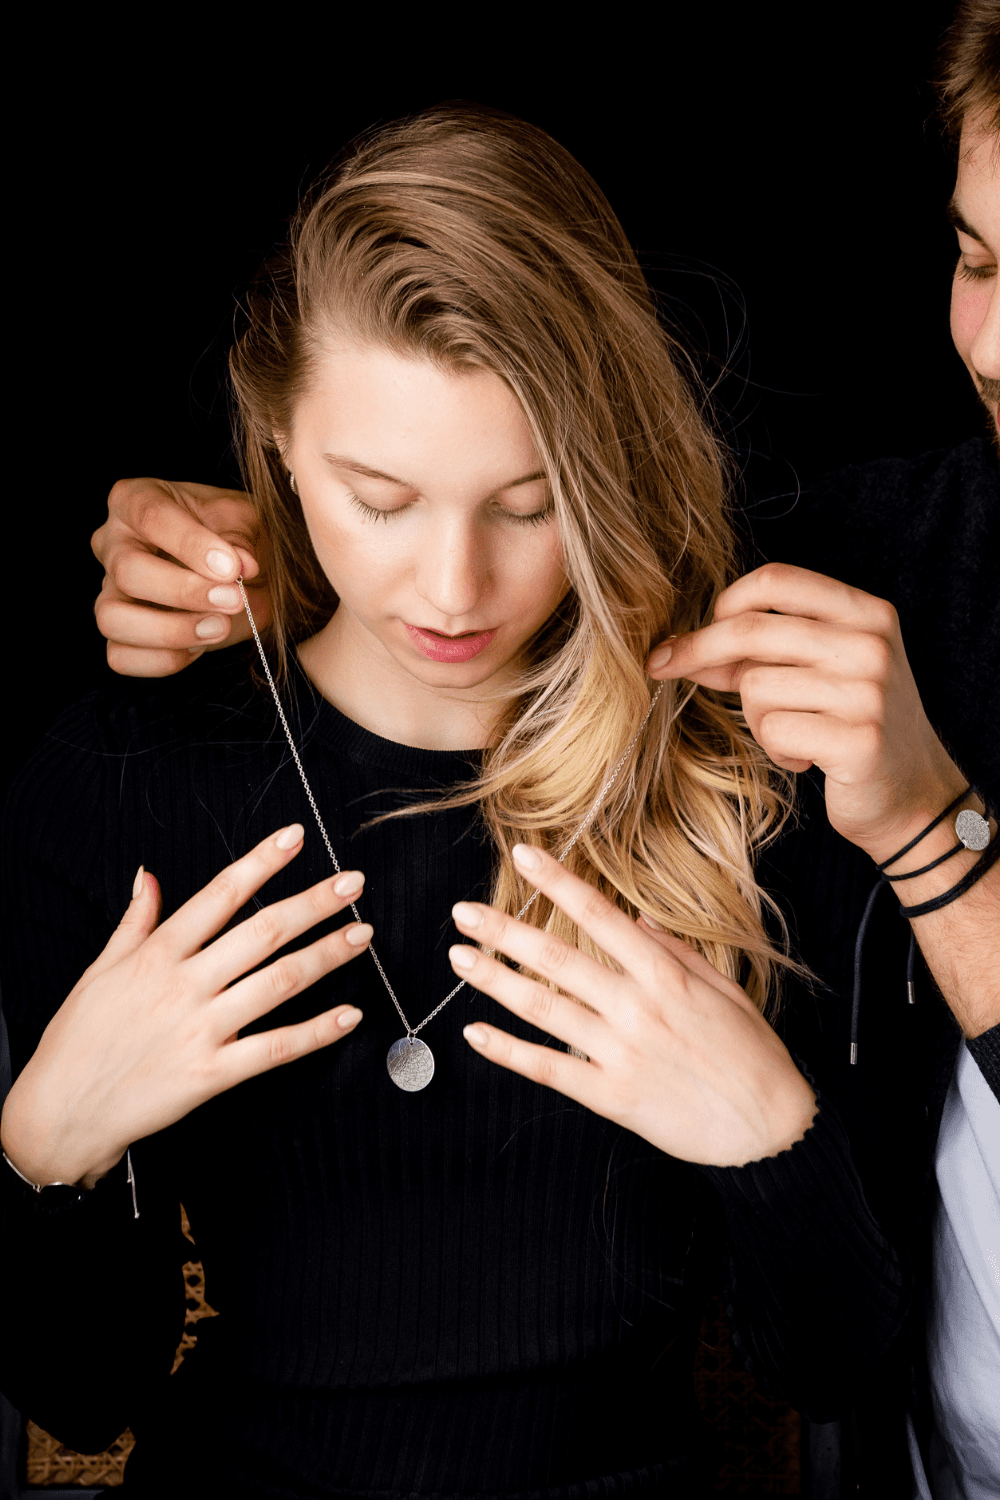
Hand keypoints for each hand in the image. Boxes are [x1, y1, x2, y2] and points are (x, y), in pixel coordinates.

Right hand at [0, 826, 370, 1189]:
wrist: (60, 1112)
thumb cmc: (79, 1039)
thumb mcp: (100, 969)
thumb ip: (135, 921)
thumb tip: (149, 875)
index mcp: (158, 954)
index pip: (219, 895)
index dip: (260, 863)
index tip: (296, 837)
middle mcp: (184, 985)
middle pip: (261, 933)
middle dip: (312, 903)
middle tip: (354, 883)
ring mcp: (201, 1029)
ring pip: (277, 983)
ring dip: (326, 956)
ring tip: (363, 935)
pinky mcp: (211, 1074)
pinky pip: (274, 1048)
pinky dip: (316, 1033)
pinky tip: (349, 1016)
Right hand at [92, 478, 268, 676]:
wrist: (240, 570)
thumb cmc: (235, 534)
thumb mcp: (246, 520)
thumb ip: (241, 537)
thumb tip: (241, 563)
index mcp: (136, 499)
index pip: (151, 517)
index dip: (191, 545)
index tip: (232, 567)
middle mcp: (112, 543)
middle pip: (127, 571)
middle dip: (185, 592)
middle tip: (235, 600)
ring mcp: (108, 589)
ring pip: (111, 618)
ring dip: (171, 631)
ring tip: (218, 627)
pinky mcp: (118, 632)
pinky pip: (120, 657)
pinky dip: (162, 660)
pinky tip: (199, 647)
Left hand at [449, 845, 815, 1167]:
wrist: (769, 1131)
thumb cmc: (752, 1055)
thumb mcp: (723, 988)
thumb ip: (675, 952)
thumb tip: (636, 921)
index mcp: (665, 976)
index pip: (600, 916)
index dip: (558, 883)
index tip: (524, 855)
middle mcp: (637, 1009)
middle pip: (557, 959)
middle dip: (505, 931)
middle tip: (463, 912)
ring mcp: (620, 1053)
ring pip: (544, 1009)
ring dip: (495, 982)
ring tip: (459, 959)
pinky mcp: (611, 1097)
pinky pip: (549, 1069)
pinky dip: (508, 1051)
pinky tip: (475, 1032)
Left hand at [646, 563, 967, 865]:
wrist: (914, 797)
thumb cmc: (853, 728)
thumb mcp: (818, 673)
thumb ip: (760, 651)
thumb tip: (676, 646)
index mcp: (866, 613)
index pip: (776, 580)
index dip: (724, 602)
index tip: (696, 631)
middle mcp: (872, 644)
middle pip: (752, 630)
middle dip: (697, 651)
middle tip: (662, 667)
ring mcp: (868, 691)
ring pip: (756, 686)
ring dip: (757, 719)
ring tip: (795, 734)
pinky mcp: (859, 740)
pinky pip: (774, 730)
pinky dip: (777, 749)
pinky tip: (808, 759)